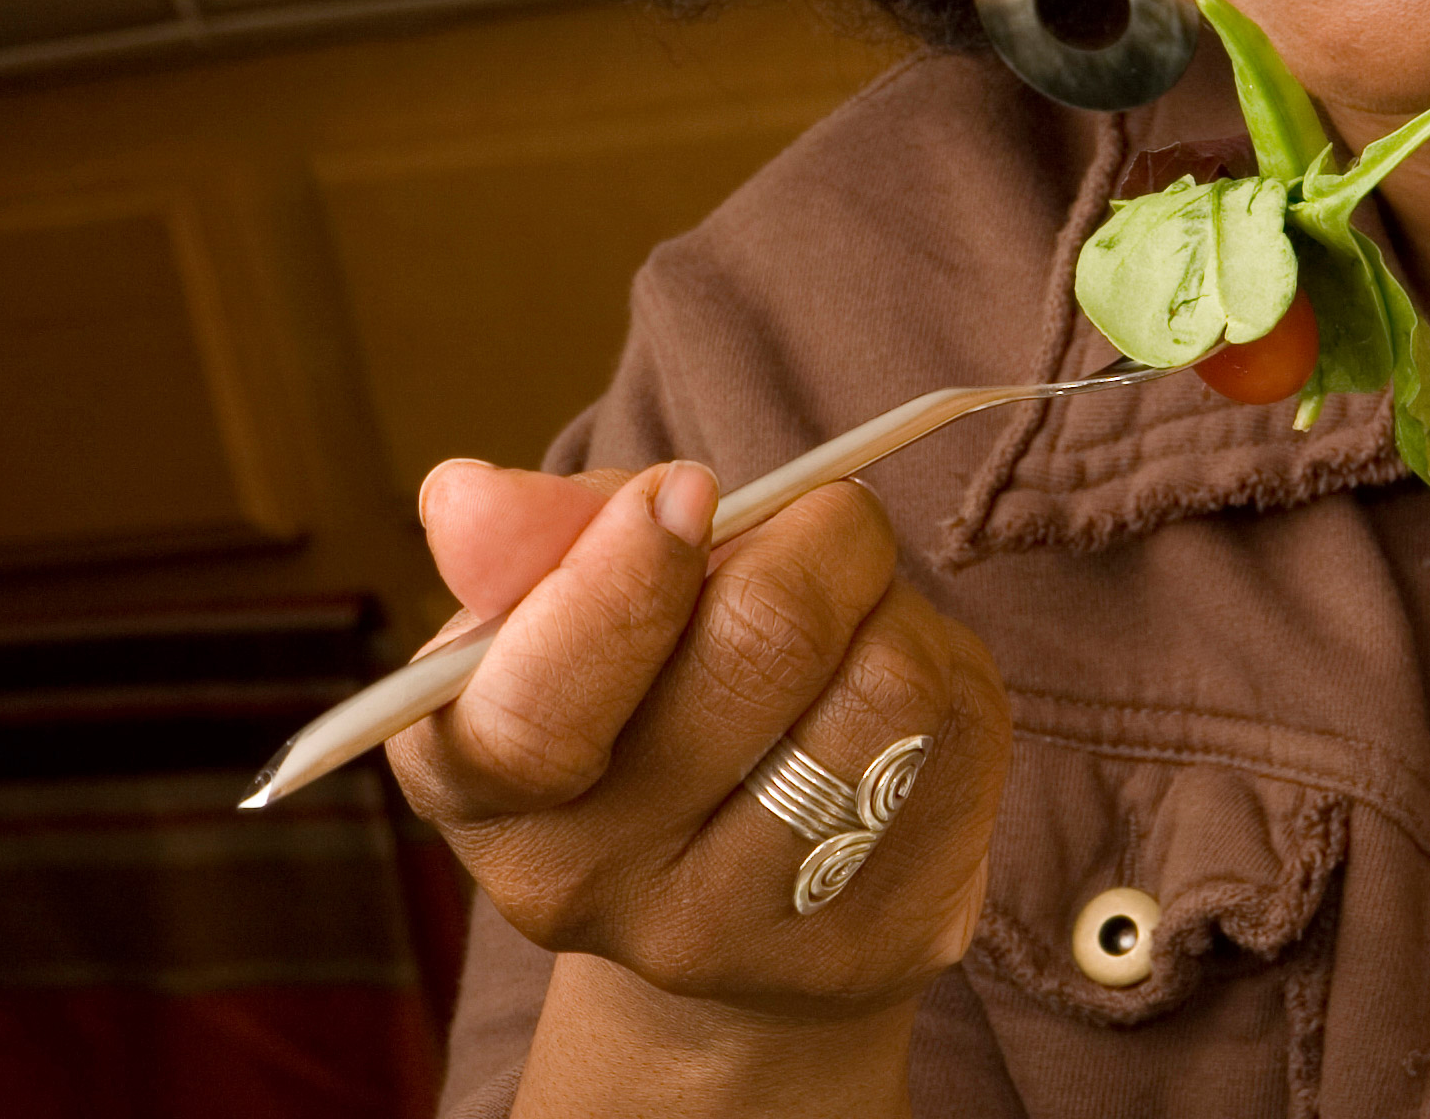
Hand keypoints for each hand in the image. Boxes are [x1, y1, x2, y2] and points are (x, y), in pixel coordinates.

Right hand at [390, 459, 1009, 1043]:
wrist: (735, 893)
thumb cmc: (642, 691)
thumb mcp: (567, 600)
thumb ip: (531, 535)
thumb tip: (464, 493)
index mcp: (483, 787)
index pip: (542, 707)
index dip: (630, 573)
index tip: (690, 489)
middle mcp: (593, 890)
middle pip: (763, 640)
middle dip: (819, 531)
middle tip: (824, 517)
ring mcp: (745, 936)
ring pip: (891, 680)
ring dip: (894, 603)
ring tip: (856, 620)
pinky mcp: (887, 940)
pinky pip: (965, 730)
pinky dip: (950, 671)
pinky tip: (895, 710)